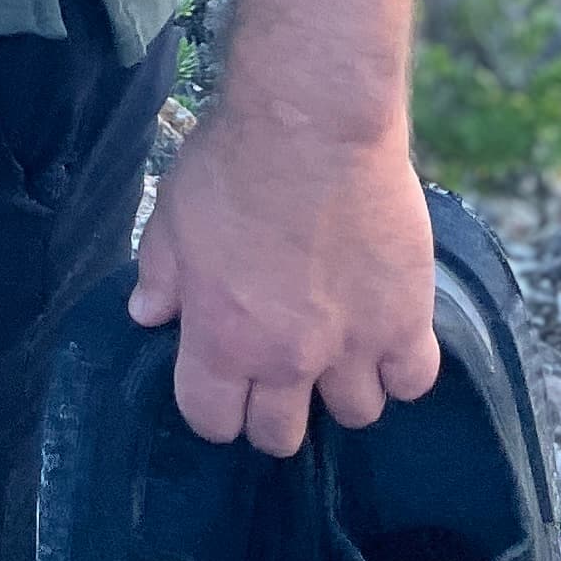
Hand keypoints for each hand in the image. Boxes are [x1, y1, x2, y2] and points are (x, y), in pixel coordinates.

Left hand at [128, 104, 438, 454]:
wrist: (313, 123)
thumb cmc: (233, 162)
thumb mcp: (172, 212)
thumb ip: (159, 274)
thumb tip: (147, 316)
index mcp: (222, 339)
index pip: (211, 421)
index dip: (213, 406)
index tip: (220, 380)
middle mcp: (288, 360)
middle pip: (280, 437)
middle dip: (274, 411)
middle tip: (279, 369)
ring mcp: (353, 346)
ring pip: (355, 414)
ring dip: (342, 388)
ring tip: (338, 348)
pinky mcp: (407, 320)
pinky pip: (413, 382)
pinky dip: (401, 367)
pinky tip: (387, 336)